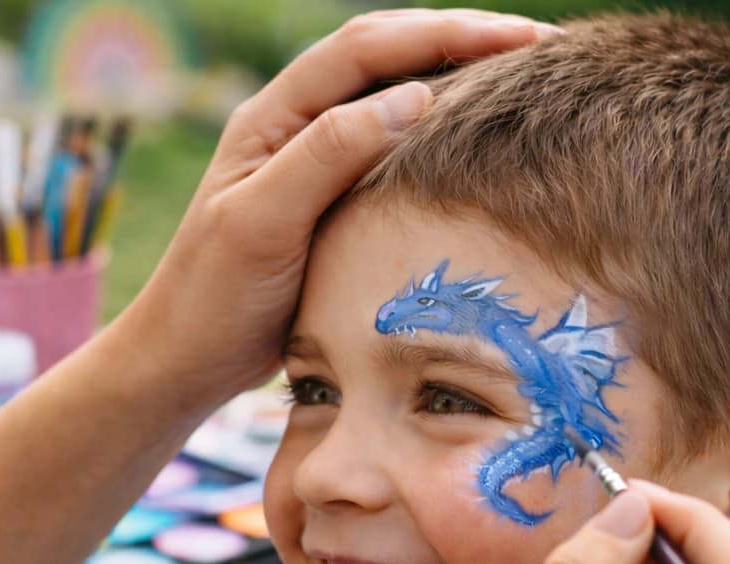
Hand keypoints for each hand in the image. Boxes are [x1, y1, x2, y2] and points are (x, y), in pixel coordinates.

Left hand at [123, 10, 558, 400]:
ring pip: (394, 99)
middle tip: (545, 47)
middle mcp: (293, 127)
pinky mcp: (328, 204)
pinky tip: (481, 147)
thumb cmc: (212, 297)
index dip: (445, 32)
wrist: (183, 363)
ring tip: (527, 80)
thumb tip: (413, 97)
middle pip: (387, 56)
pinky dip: (440, 136)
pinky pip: (394, 151)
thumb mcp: (262, 222)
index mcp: (272, 116)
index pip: (368, 49)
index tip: (521, 38)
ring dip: (456, 80)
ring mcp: (311, 163)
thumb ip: (328, 154)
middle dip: (463, 40)